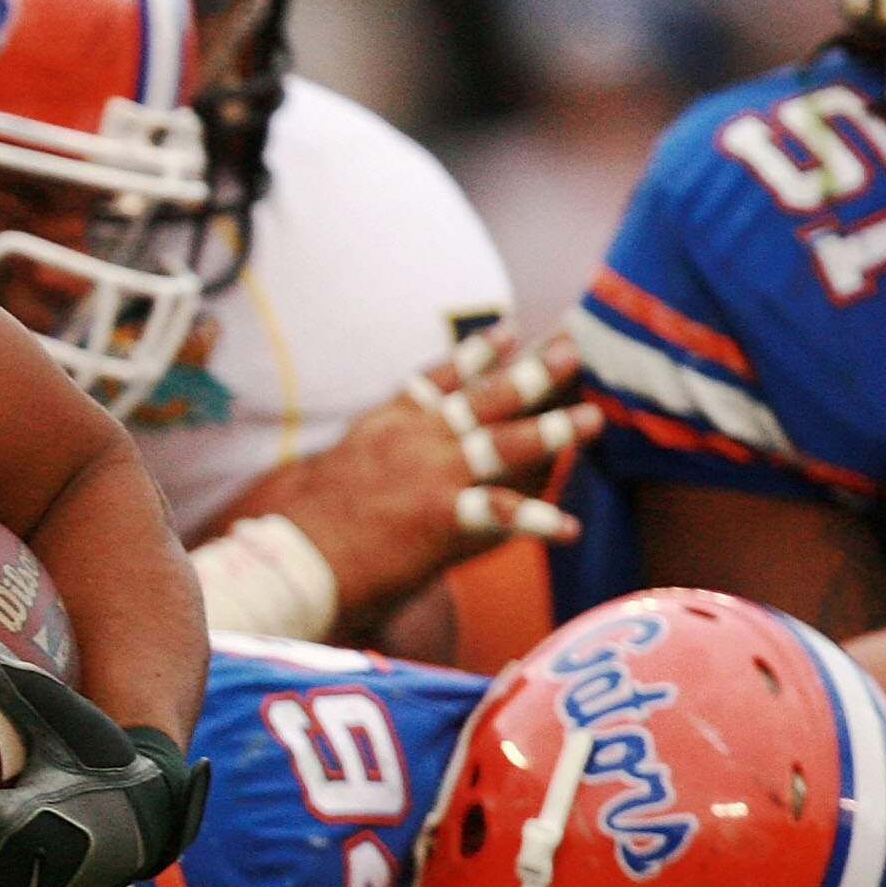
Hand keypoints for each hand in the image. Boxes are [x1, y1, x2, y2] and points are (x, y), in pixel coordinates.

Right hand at [237, 325, 598, 635]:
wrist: (292, 555)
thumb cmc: (302, 522)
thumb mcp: (332, 466)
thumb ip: (368, 453)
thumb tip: (384, 451)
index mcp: (385, 425)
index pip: (437, 380)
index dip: (475, 355)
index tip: (507, 331)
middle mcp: (413, 439)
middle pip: (483, 398)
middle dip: (532, 373)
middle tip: (570, 351)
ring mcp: (429, 474)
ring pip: (502, 443)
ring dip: (552, 430)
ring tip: (593, 418)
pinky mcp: (440, 515)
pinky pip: (499, 513)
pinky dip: (536, 521)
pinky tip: (567, 527)